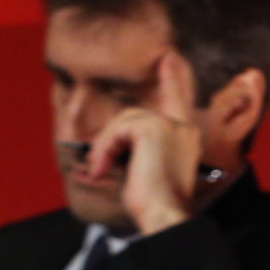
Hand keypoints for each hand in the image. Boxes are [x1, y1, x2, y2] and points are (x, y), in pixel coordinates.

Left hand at [76, 48, 205, 235]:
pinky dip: (104, 150)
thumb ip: (130, 155)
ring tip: (103, 173)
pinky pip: (117, 130)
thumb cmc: (154, 202)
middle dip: (109, 139)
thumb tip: (84, 163)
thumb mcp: (142, 172)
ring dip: (105, 148)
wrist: (165, 213)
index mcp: (186, 137)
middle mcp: (182, 127)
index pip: (179, 97)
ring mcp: (170, 126)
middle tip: (98, 169)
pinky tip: (104, 169)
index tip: (170, 57)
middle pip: (134, 116)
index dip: (173, 77)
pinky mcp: (154, 128)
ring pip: (122, 122)